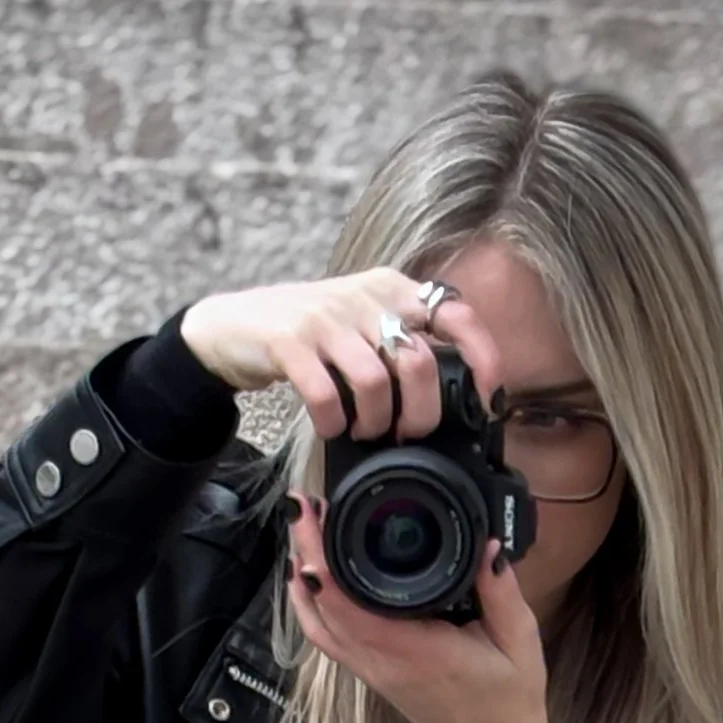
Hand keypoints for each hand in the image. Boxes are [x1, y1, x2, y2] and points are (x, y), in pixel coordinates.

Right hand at [181, 269, 505, 442]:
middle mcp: (364, 296)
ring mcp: (326, 318)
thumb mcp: (363, 324)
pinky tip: (332, 427)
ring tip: (365, 431)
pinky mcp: (289, 341)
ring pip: (376, 382)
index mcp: (392, 289)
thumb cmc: (310, 336)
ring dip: (376, 422)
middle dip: (422, 414)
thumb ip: (403, 345)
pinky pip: (326, 394)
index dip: (481, 355)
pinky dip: (334, 423)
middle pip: (419, 362)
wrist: (233, 325)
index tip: (488, 396)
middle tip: (408, 434)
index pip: (455, 312)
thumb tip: (453, 397)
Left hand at [284, 494, 551, 722]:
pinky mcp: (370, 673)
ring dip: (302, 576)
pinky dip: (310, 605)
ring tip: (300, 528)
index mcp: (418, 651)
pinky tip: (309, 574)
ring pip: (317, 623)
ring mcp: (372, 670)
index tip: (316, 517)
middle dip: (306, 551)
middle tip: (302, 504)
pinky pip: (327, 638)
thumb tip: (488, 545)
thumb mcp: (519, 642)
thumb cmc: (507, 701)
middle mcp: (384, 661)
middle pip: (324, 606)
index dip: (325, 561)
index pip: (354, 606)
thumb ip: (502, 591)